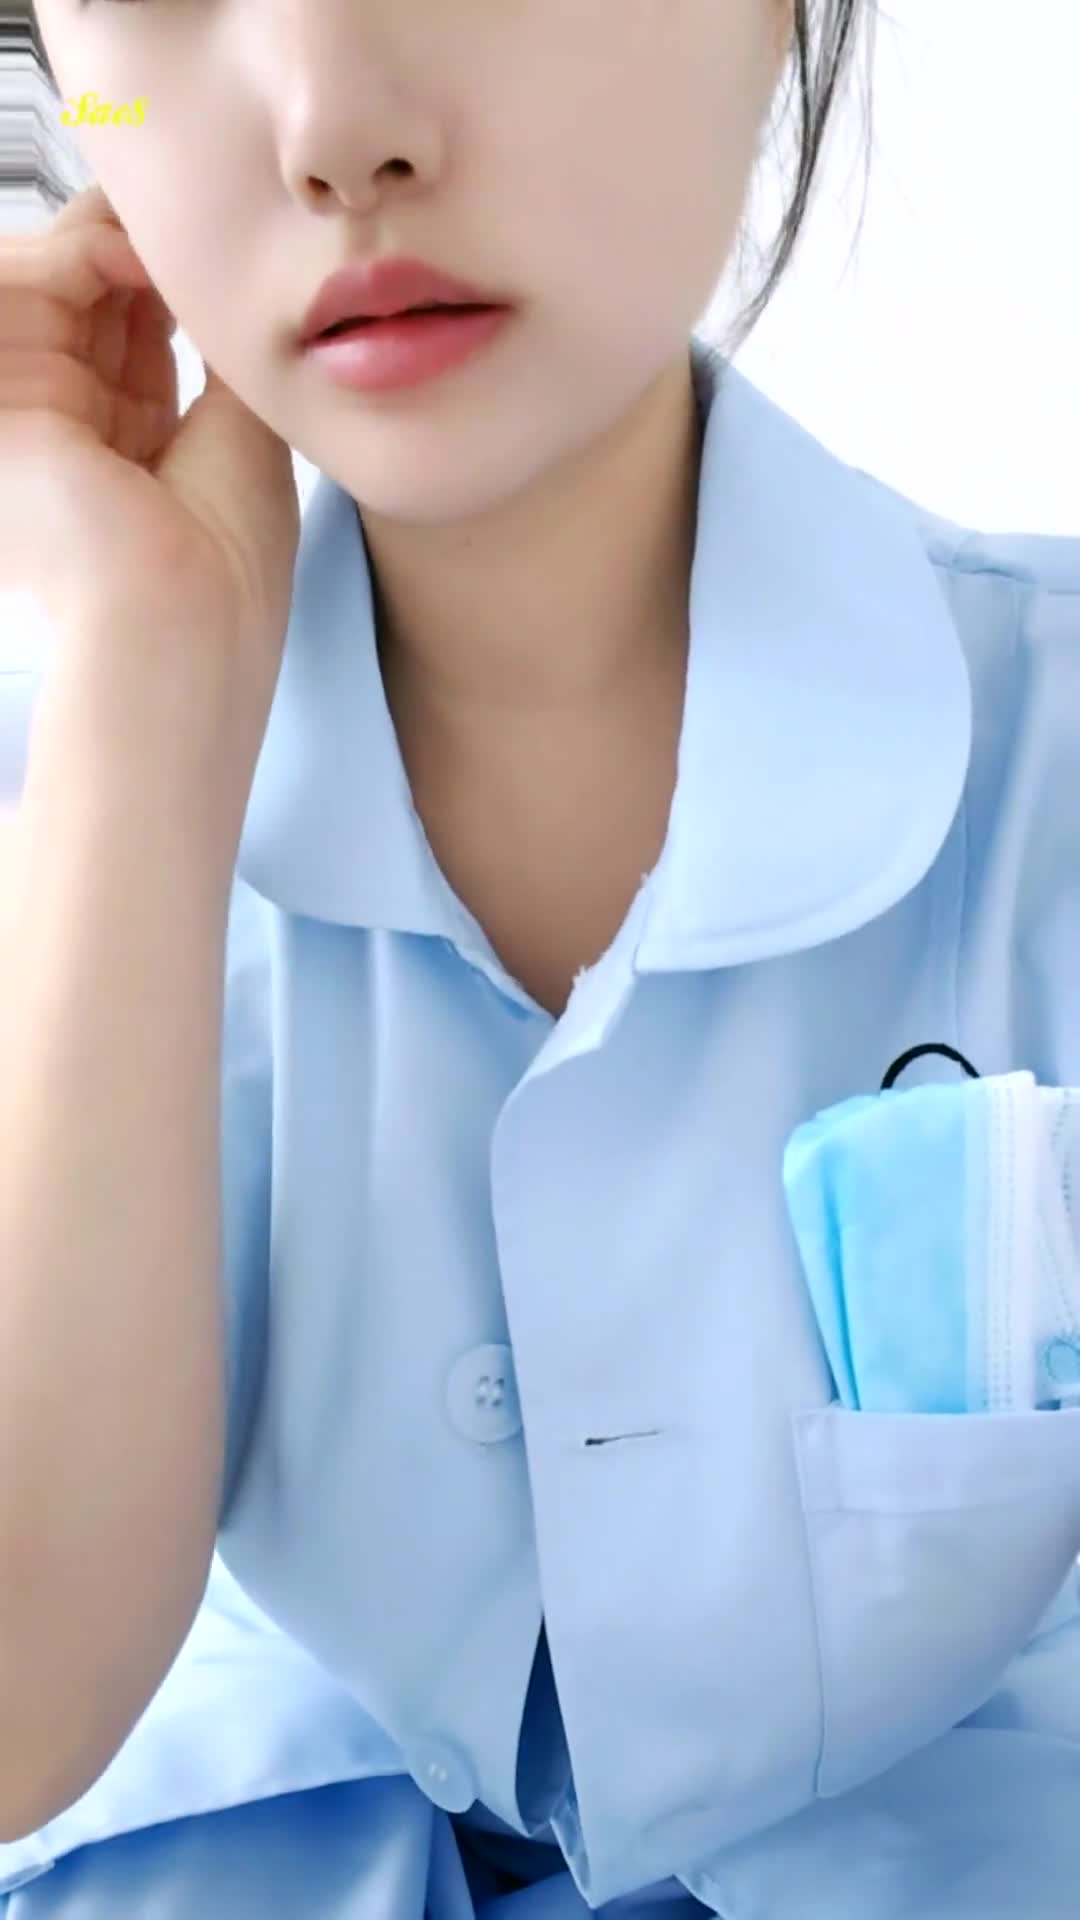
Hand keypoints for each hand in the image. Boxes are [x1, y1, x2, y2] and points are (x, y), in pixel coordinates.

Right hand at [0, 183, 299, 817]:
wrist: (179, 624)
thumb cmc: (226, 560)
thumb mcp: (241, 432)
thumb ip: (223, 351)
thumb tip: (229, 280)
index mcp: (124, 452)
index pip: (129, 332)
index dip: (168, 274)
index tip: (215, 236)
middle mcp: (67, 431)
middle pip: (85, 296)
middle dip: (135, 242)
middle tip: (187, 212)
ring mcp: (24, 412)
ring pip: (49, 282)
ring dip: (111, 239)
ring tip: (169, 230)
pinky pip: (24, 286)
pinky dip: (82, 253)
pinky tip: (141, 253)